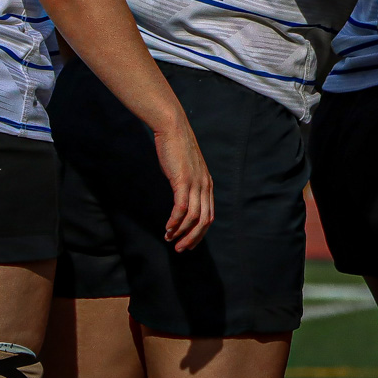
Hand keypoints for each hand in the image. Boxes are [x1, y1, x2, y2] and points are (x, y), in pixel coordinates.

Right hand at [153, 120, 213, 252]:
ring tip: (170, 240)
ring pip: (193, 217)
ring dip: (181, 232)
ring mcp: (195, 183)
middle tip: (180, 249)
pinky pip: (182, 207)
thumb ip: (187, 184)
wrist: (173, 128)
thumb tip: (181, 197)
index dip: (200, 232)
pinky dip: (175, 221)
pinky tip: (168, 228)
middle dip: (192, 238)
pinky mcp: (183, 180)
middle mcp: (204, 185)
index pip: (209, 215)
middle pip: (204, 220)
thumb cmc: (177, 148)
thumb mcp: (186, 169)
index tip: (189, 243)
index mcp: (207, 184)